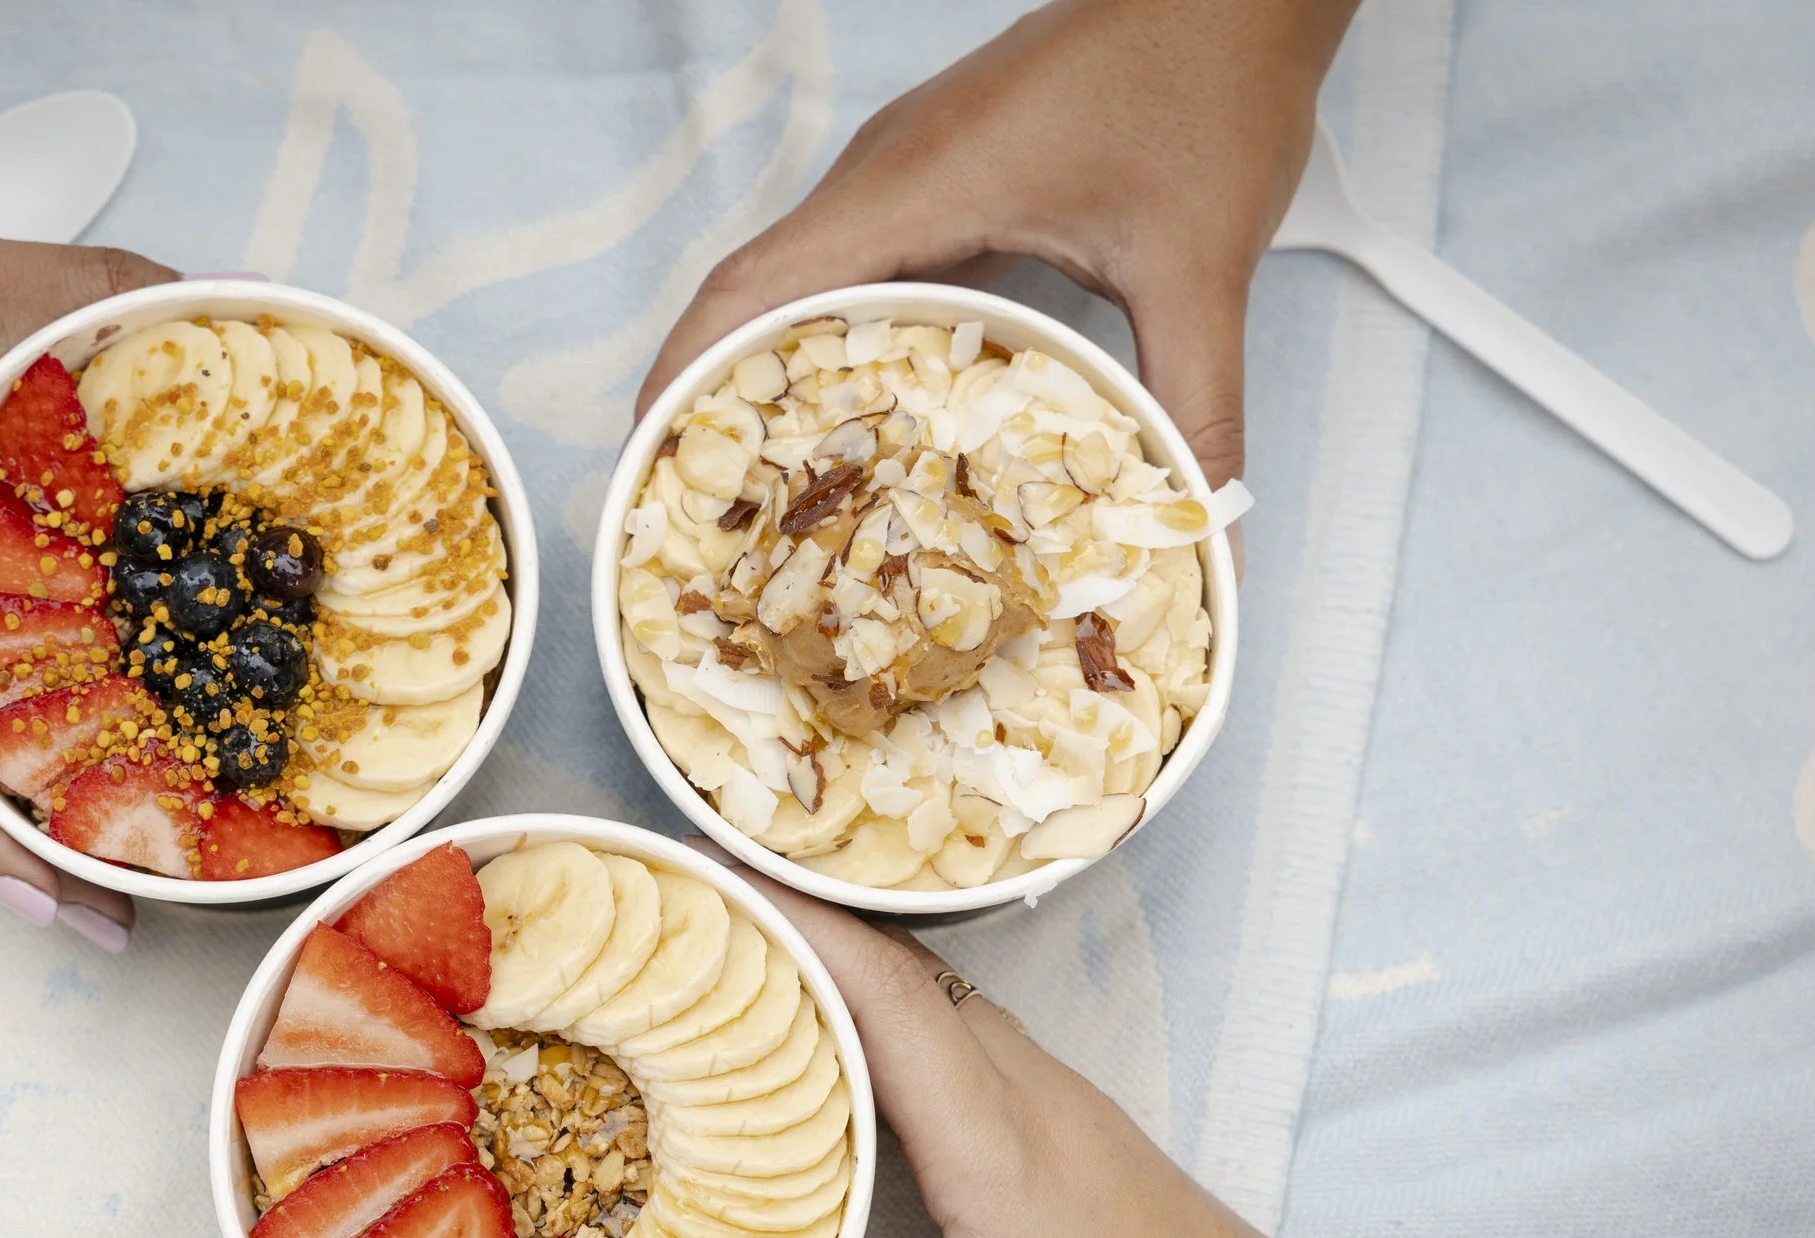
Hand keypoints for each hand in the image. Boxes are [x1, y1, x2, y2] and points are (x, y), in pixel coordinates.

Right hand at [629, 870, 1348, 1237]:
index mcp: (999, 1152)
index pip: (880, 988)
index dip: (783, 920)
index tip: (688, 877)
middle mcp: (1032, 1100)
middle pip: (898, 967)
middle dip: (785, 923)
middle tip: (672, 917)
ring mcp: (1062, 1104)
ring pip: (934, 993)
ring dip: (836, 964)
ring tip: (725, 969)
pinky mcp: (1075, 1128)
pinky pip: (960, 1033)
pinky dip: (882, 1014)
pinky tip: (824, 1050)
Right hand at [638, 0, 1357, 488]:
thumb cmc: (1206, 82)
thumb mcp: (1201, 266)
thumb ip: (1194, 406)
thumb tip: (1202, 534)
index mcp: (916, 183)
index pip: (753, 285)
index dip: (685, 374)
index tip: (651, 460)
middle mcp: (887, 171)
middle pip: (754, 289)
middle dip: (714, 394)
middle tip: (709, 508)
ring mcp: (906, 167)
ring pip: (799, 276)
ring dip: (767, 364)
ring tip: (764, 476)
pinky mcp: (938, 171)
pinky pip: (851, 261)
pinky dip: (830, 335)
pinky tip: (859, 406)